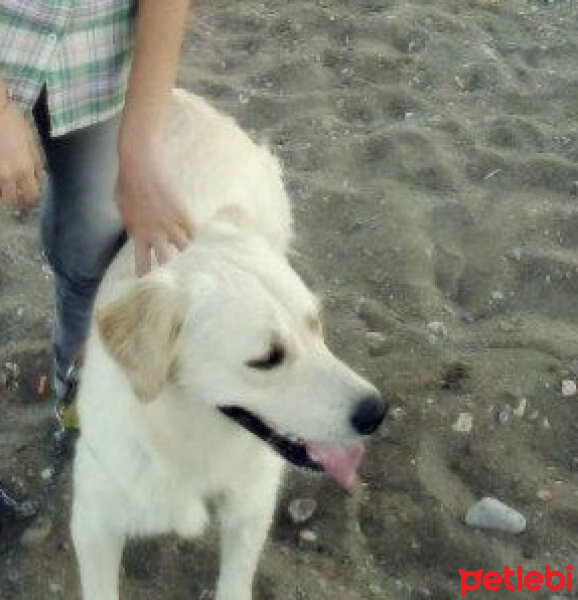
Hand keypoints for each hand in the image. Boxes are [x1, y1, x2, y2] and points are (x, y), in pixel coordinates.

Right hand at [0, 102, 43, 205]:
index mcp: (24, 169)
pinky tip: (1, 178)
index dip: (32, 200)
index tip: (32, 198)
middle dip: (16, 200)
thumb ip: (37, 165)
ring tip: (7, 186)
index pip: (31, 197)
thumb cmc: (15, 123)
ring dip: (3, 193)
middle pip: (11, 200)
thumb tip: (40, 180)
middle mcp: (7, 174)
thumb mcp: (34, 143)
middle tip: (17, 196)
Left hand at [116, 136, 193, 275]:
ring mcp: (170, 222)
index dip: (148, 274)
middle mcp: (154, 233)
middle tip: (178, 276)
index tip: (151, 282)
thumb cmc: (126, 182)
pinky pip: (193, 230)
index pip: (143, 263)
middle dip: (172, 269)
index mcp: (137, 233)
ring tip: (193, 258)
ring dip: (187, 252)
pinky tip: (200, 240)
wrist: (139, 164)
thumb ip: (131, 223)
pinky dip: (195, 235)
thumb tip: (135, 231)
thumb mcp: (123, 208)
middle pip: (167, 261)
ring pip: (184, 248)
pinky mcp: (181, 211)